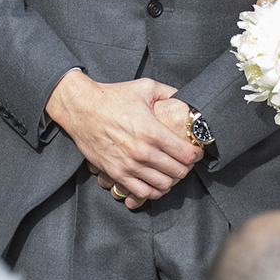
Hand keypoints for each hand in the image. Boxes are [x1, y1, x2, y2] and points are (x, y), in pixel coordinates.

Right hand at [46, 69, 199, 208]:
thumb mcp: (146, 87)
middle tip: (186, 162)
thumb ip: (170, 92)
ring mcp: (128, 165)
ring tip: (172, 172)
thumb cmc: (113, 97)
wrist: (82, 109)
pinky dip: (152, 191)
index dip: (196, 154)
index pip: (186, 154)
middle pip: (177, 172)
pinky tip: (155, 182)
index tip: (197, 151)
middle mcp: (142, 152)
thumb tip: (187, 98)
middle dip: (186, 168)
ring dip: (171, 180)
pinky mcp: (116, 173)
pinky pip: (141, 192)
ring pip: (162, 185)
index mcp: (153, 131)